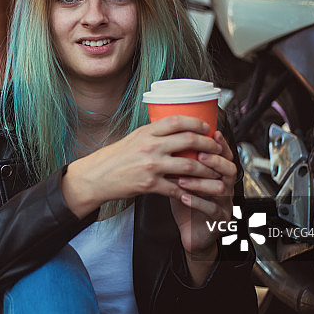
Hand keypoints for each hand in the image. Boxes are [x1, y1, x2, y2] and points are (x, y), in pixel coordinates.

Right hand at [61, 115, 223, 218]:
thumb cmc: (114, 158)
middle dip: (208, 145)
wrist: (96, 177)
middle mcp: (150, 146)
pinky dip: (190, 192)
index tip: (207, 128)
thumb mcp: (133, 139)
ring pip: (189, 165)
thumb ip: (153, 135)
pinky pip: (177, 189)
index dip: (196, 123)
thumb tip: (174, 131)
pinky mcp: (150, 185)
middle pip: (188, 140)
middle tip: (217, 149)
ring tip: (214, 172)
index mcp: (146, 132)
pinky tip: (197, 193)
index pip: (176, 121)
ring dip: (206, 170)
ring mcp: (151, 166)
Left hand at [169, 130, 237, 284]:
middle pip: (229, 169)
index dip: (220, 144)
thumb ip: (182, 161)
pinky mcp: (219, 220)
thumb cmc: (188, 202)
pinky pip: (212, 209)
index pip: (225, 155)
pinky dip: (197, 202)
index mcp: (219, 175)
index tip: (213, 133)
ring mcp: (225, 203)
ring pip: (221, 188)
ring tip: (183, 179)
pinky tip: (183, 197)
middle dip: (214, 161)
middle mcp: (226, 187)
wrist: (192, 232)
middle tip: (199, 155)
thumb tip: (169, 138)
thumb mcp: (184, 178)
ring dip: (201, 182)